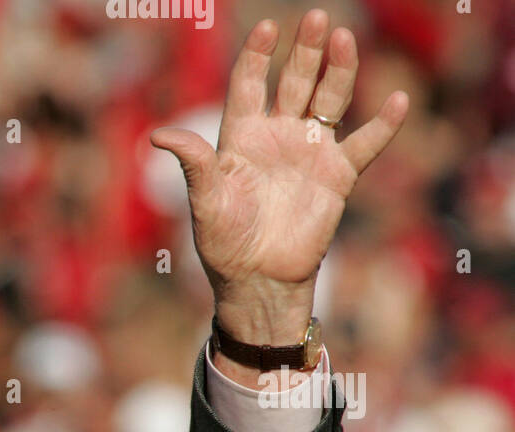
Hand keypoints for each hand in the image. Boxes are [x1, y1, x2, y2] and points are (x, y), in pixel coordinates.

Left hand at [151, 9, 407, 344]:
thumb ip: (193, 163)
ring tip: (343, 39)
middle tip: (314, 18)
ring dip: (339, 70)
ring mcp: (310, 152)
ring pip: (330, 99)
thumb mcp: (206, 201)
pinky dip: (384, 124)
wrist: (258, 279)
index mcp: (242, 138)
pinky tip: (398, 101)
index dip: (257, 56)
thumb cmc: (224, 243)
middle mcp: (278, 137)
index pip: (250, 85)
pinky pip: (365, 143)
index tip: (266, 28)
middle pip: (294, 81)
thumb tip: (158, 135)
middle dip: (304, 51)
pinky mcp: (337, 175)